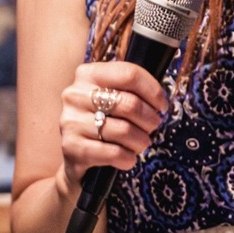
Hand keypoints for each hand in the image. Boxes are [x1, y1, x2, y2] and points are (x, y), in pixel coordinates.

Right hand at [58, 61, 167, 182]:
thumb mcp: (109, 97)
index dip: (153, 91)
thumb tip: (160, 100)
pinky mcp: (72, 147)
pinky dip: (128, 158)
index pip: (129, 74)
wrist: (73, 153)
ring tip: (140, 143)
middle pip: (130, 104)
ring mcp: (71, 121)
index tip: (161, 105)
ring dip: (141, 141)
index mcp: (87, 74)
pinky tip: (127, 156)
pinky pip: (115, 153)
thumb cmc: (100, 120)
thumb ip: (130, 90)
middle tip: (152, 127)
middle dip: (150, 119)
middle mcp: (75, 94)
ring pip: (124, 131)